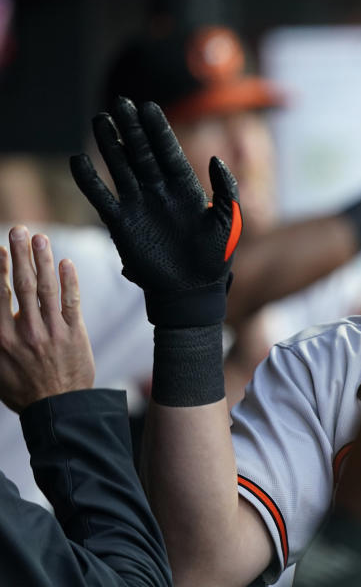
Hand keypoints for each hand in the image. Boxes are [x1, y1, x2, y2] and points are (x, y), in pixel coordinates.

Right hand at [0, 226, 94, 412]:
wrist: (58, 409)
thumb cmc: (22, 390)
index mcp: (0, 339)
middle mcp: (25, 332)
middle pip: (21, 285)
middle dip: (20, 255)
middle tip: (19, 230)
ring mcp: (51, 331)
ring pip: (46, 289)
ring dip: (43, 261)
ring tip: (40, 238)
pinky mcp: (74, 334)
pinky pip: (71, 302)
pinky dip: (69, 281)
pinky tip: (66, 263)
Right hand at [70, 98, 241, 326]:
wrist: (193, 291)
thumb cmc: (215, 258)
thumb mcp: (229, 223)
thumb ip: (226, 191)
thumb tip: (216, 159)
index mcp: (186, 189)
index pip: (169, 152)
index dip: (158, 129)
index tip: (148, 106)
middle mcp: (159, 192)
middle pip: (142, 153)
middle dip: (132, 128)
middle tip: (120, 102)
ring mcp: (139, 206)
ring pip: (121, 168)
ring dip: (110, 145)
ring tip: (99, 120)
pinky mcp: (121, 224)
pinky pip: (101, 199)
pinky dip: (89, 181)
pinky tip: (77, 160)